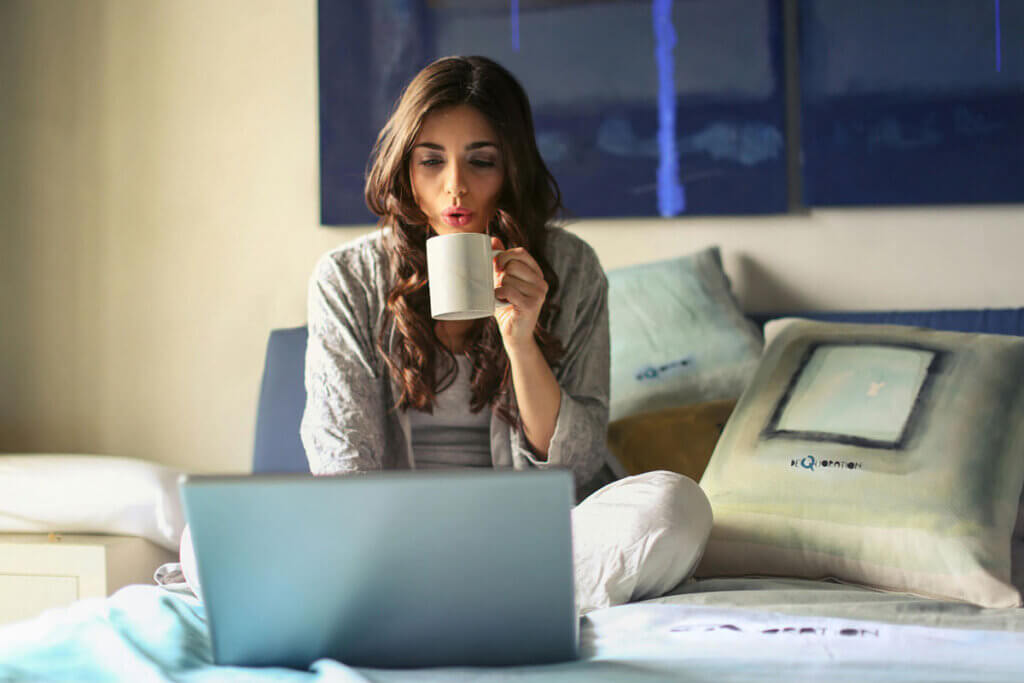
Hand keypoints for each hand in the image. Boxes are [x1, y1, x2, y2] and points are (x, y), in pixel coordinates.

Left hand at [491, 236, 548, 351]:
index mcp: (536, 273)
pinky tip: (499, 300)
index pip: (521, 253)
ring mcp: (539, 294)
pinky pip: (509, 290)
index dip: (505, 255)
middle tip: (499, 287)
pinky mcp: (531, 305)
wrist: (514, 334)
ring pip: (509, 278)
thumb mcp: (503, 281)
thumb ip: (501, 262)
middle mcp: (541, 282)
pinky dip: (499, 294)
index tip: (495, 265)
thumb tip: (492, 239)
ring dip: (499, 287)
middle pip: (513, 264)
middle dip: (501, 274)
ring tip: (502, 298)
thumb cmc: (507, 307)